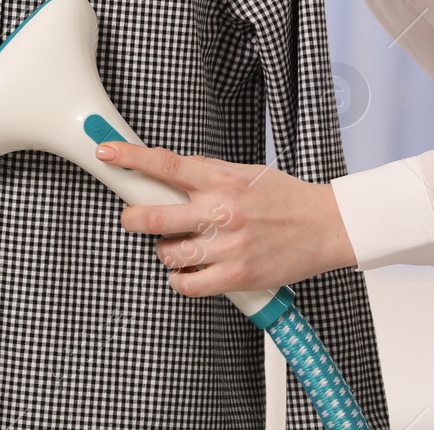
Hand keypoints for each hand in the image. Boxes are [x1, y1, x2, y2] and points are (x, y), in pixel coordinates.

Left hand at [95, 141, 357, 296]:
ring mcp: (228, 246)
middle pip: (152, 215)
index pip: (164, 164)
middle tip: (133, 217)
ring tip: (176, 245)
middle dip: (132, 217)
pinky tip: (186, 271)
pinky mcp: (237, 276)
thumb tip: (167, 167)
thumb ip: (204, 171)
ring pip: (167, 252)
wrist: (328, 225)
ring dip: (163, 250)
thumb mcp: (243, 171)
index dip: (128, 157)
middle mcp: (220, 211)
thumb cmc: (285, 197)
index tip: (105, 150)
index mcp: (220, 179)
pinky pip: (189, 284)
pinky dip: (180, 279)